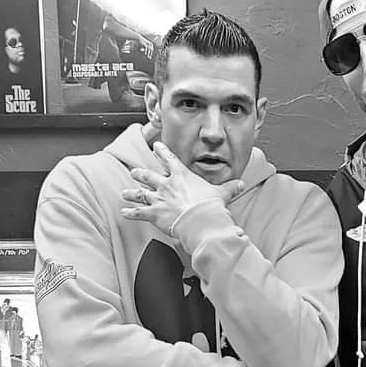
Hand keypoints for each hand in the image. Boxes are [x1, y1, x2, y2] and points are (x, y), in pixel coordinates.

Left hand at [121, 140, 243, 236]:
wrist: (200, 219)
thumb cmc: (210, 205)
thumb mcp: (221, 194)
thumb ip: (230, 188)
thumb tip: (242, 184)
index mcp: (181, 175)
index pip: (169, 159)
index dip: (162, 152)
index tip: (156, 146)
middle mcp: (166, 184)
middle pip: (149, 176)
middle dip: (141, 174)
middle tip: (135, 172)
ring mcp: (158, 198)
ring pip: (140, 193)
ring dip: (132, 192)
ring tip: (124, 192)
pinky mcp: (153, 213)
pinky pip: (138, 213)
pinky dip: (130, 213)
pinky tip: (123, 212)